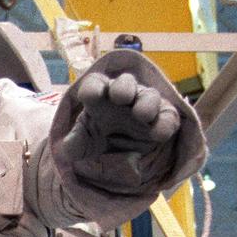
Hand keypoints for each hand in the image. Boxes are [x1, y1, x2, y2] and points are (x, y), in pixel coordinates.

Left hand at [61, 70, 180, 170]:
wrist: (119, 152)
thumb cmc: (97, 138)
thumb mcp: (82, 143)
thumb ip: (74, 143)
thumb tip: (68, 147)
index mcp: (99, 95)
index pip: (95, 83)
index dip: (93, 87)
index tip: (91, 95)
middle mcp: (123, 95)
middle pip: (124, 83)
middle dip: (123, 88)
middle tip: (120, 97)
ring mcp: (144, 104)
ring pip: (149, 96)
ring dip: (146, 103)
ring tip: (142, 115)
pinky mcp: (162, 117)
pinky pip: (168, 116)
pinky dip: (165, 123)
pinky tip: (160, 134)